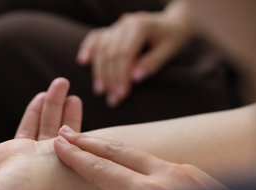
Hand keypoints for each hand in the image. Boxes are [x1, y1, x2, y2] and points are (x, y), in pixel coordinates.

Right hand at [54, 125, 238, 189]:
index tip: (60, 145)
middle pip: (119, 151)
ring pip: (136, 153)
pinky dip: (130, 157)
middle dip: (89, 142)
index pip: (107, 170)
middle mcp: (170, 176)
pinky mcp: (193, 173)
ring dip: (108, 147)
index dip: (79, 157)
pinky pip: (152, 160)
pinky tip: (122, 160)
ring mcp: (184, 171)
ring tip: (86, 142)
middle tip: (65, 134)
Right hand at [76, 2, 192, 106]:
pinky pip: (95, 38)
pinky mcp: (112, 30)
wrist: (174, 24)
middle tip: (113, 100)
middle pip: (110, 53)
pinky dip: (88, 49)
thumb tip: (134, 78)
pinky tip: (82, 62)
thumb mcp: (170, 50)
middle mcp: (125, 24)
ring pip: (101, 49)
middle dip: (110, 78)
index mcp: (140, 26)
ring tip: (101, 91)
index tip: (122, 95)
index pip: (124, 53)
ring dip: (99, 72)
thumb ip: (152, 63)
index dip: (121, 76)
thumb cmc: (173, 38)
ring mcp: (117, 26)